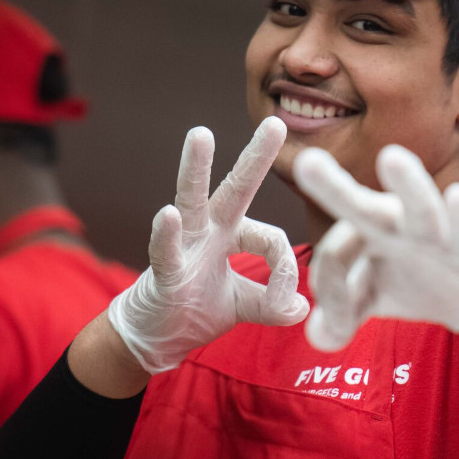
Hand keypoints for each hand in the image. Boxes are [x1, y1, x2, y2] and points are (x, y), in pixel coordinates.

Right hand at [108, 117, 309, 373]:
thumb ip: (270, 304)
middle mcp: (209, 232)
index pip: (272, 238)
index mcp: (232, 236)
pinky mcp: (164, 274)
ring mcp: (184, 247)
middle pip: (236, 188)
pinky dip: (167, 235)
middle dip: (255, 157)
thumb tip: (302, 308)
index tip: (287, 301)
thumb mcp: (241, 306)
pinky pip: (166, 251)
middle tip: (275, 122)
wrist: (155, 337)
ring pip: (191, 200)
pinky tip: (168, 215)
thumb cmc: (196, 310)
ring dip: (196, 168)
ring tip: (200, 134)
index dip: (285, 269)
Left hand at [293, 144, 458, 350]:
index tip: (337, 324)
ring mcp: (436, 237)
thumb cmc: (414, 283)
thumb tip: (318, 336)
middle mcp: (397, 225)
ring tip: (392, 156)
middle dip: (334, 188)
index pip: (335, 255)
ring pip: (422, 211)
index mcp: (366, 231)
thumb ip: (337, 319)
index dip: (329, 291)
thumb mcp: (369, 302)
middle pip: (364, 208)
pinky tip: (458, 197)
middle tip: (307, 162)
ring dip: (409, 186)